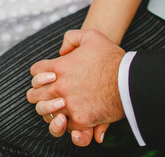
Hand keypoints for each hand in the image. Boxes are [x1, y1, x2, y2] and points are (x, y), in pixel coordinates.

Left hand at [26, 29, 125, 144]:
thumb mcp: (91, 35)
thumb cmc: (111, 57)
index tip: (49, 76)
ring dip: (49, 111)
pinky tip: (71, 120)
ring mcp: (68, 105)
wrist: (130, 80)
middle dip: (40, 93)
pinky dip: (66, 125)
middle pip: (34, 95)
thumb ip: (71, 38)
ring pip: (44, 113)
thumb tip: (62, 52)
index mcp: (58, 67)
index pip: (35, 71)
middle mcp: (59, 87)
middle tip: (51, 93)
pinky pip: (65, 127)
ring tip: (59, 108)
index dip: (40, 73)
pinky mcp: (81, 120)